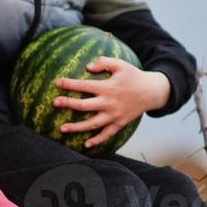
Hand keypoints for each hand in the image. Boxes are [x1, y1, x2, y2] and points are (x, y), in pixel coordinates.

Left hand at [53, 57, 170, 149]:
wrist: (152, 92)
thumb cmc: (133, 76)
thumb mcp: (121, 64)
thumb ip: (104, 62)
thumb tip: (88, 66)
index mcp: (108, 87)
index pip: (85, 86)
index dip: (70, 84)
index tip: (57, 83)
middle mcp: (109, 103)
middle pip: (85, 105)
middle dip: (68, 104)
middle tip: (54, 103)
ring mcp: (114, 115)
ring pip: (93, 123)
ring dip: (77, 127)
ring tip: (61, 128)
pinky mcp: (120, 123)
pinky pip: (108, 134)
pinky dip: (98, 140)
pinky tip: (86, 144)